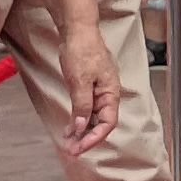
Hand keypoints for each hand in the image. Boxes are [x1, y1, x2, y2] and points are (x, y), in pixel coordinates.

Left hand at [52, 28, 121, 155]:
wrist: (77, 30)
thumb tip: (82, 126)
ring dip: (81, 131)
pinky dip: (78, 119)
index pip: (108, 123)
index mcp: (111, 92)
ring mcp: (98, 90)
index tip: (80, 147)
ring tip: (69, 142)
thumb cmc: (83, 49)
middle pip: (101, 123)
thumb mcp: (80, 81)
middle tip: (72, 149)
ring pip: (93, 117)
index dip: (95, 137)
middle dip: (87, 138)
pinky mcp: (89, 87)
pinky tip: (70, 127)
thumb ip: (82, 105)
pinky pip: (86, 109)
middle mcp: (107, 93)